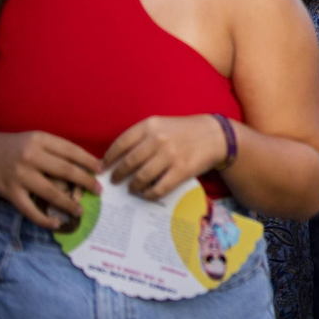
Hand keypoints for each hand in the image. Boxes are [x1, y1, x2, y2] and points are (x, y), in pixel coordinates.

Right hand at [0, 132, 100, 228]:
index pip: (71, 151)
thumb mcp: (35, 139)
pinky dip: (44, 219)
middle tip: (98, 190)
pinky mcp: (10, 192)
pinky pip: (30, 209)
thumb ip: (55, 149)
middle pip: (66, 171)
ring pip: (51, 192)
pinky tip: (56, 223)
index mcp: (40, 140)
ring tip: (80, 211)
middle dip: (86, 181)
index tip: (100, 169)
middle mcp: (31, 157)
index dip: (88, 161)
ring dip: (69, 203)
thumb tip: (83, 164)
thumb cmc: (13, 146)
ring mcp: (20, 176)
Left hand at [103, 115, 229, 200]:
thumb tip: (117, 158)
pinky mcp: (181, 170)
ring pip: (141, 177)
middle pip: (128, 163)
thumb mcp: (161, 125)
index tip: (103, 167)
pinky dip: (149, 194)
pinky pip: (159, 188)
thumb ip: (141, 137)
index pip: (121, 143)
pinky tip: (146, 194)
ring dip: (133, 186)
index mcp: (150, 126)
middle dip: (118, 175)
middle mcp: (158, 139)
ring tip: (131, 188)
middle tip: (114, 181)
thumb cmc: (184, 131)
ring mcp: (170, 156)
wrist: (215, 136)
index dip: (109, 158)